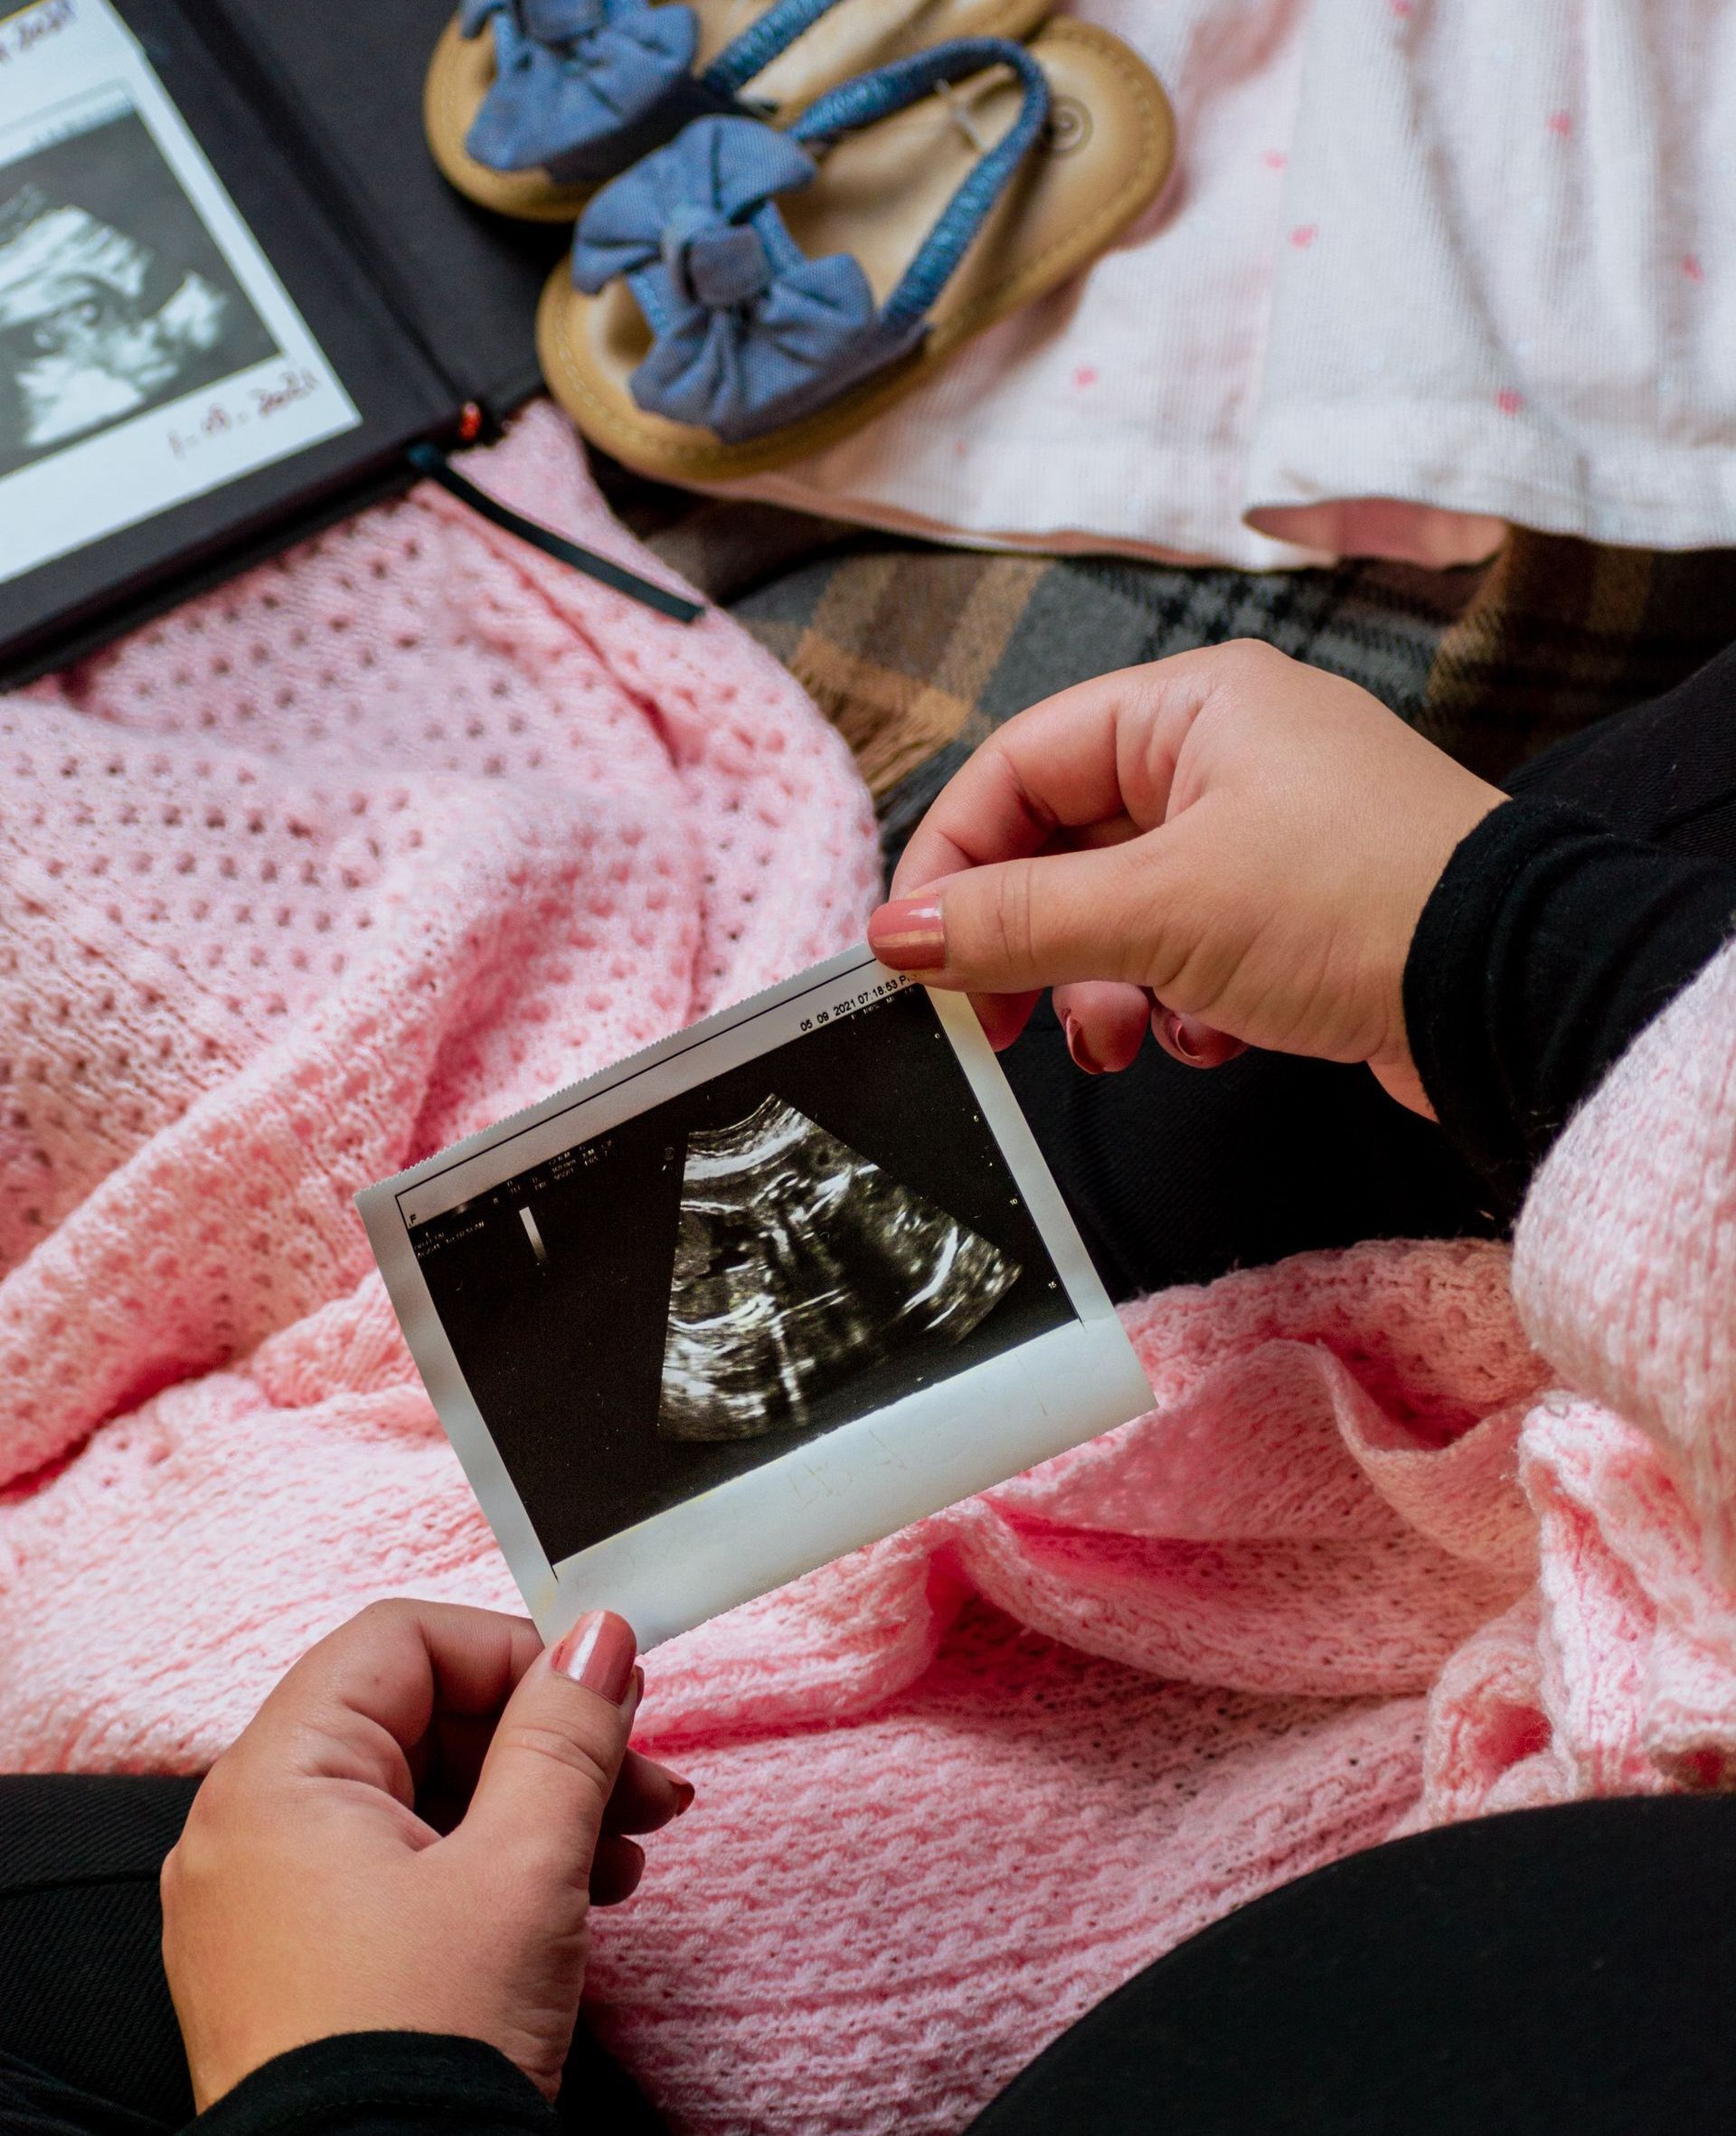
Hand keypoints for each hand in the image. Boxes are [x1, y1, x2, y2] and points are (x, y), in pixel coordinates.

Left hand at [162, 1600, 691, 2107]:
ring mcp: (272, 1903)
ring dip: (536, 1803)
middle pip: (419, 1717)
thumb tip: (596, 1638)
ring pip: (422, 1794)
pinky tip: (577, 1895)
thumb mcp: (524, 1868)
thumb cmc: (419, 2062)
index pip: (403, 1642)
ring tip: (627, 1849)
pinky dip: (491, 1864)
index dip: (516, 1653)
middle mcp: (253, 1831)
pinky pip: (403, 1867)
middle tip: (639, 1777)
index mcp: (277, 1783)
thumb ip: (566, 1733)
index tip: (602, 1692)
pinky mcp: (305, 1962)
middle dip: (546, 1741)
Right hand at [869, 640, 1503, 1112]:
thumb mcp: (1159, 910)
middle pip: (1064, 846)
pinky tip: (1210, 1035)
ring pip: (1121, 913)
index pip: (1018, 766)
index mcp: (1190, 708)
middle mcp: (1225, 757)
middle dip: (1030, 942)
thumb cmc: (1360, 904)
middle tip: (991, 1022)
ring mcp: (1264, 837)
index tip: (911, 953)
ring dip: (1102, 989)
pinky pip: (1186, 955)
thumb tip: (897, 934)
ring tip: (1122, 1039)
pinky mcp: (1295, 915)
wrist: (1518, 992)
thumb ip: (1016, 921)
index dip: (952, 859)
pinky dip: (1176, 1006)